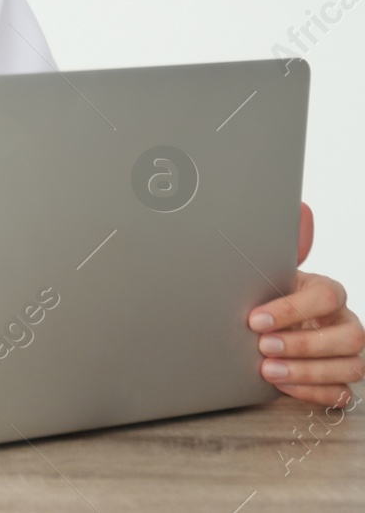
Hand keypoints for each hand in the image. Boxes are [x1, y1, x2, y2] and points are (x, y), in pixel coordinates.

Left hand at [249, 202, 362, 408]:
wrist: (267, 325)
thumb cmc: (270, 296)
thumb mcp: (268, 273)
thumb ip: (281, 248)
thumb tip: (300, 211)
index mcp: (327, 292)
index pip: (328, 296)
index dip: (292, 309)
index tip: (255, 319)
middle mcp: (345, 321)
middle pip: (349, 336)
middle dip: (303, 344)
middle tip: (263, 346)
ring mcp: (348, 354)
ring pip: (351, 366)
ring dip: (307, 372)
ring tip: (268, 370)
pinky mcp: (342, 380)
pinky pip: (342, 394)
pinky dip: (314, 393)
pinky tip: (284, 386)